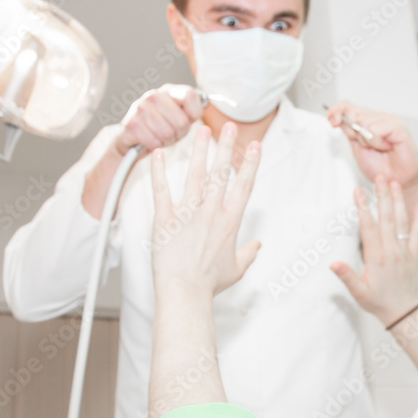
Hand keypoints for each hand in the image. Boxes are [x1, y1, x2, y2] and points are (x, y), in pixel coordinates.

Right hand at [113, 84, 203, 156]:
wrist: (134, 140)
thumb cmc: (161, 129)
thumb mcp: (180, 118)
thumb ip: (192, 111)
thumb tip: (204, 104)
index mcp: (168, 91)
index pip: (190, 96)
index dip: (193, 114)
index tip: (188, 120)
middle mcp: (153, 96)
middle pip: (181, 121)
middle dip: (179, 133)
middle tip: (172, 134)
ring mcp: (140, 108)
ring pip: (167, 133)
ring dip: (166, 141)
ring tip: (161, 137)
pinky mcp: (131, 124)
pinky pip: (154, 141)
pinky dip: (155, 146)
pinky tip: (151, 141)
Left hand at [151, 123, 260, 296]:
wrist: (184, 291)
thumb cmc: (209, 284)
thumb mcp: (236, 269)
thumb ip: (249, 254)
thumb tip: (257, 246)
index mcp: (230, 223)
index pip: (244, 186)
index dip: (251, 164)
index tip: (256, 146)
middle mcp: (211, 213)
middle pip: (221, 173)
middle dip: (226, 146)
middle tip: (229, 126)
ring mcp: (188, 213)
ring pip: (195, 175)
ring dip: (199, 151)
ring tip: (201, 131)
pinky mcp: (165, 218)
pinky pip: (162, 190)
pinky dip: (159, 171)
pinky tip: (160, 154)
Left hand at [326, 101, 417, 191]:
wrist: (397, 180)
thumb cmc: (381, 166)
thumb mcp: (357, 147)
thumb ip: (348, 131)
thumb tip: (336, 116)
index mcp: (368, 120)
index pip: (347, 106)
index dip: (336, 111)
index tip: (332, 121)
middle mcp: (379, 117)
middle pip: (354, 113)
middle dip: (355, 133)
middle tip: (368, 146)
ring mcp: (390, 120)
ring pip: (364, 122)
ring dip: (368, 140)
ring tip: (380, 148)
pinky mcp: (398, 126)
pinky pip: (376, 129)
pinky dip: (377, 142)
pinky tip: (387, 147)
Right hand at [331, 176, 417, 327]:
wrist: (402, 312)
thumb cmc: (377, 302)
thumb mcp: (358, 292)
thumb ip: (346, 276)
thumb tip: (332, 264)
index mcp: (376, 258)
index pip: (368, 227)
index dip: (362, 208)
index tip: (357, 192)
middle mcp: (391, 251)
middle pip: (385, 218)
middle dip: (381, 196)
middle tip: (379, 177)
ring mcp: (403, 251)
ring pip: (401, 222)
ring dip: (398, 201)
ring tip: (395, 183)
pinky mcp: (413, 255)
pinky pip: (417, 234)